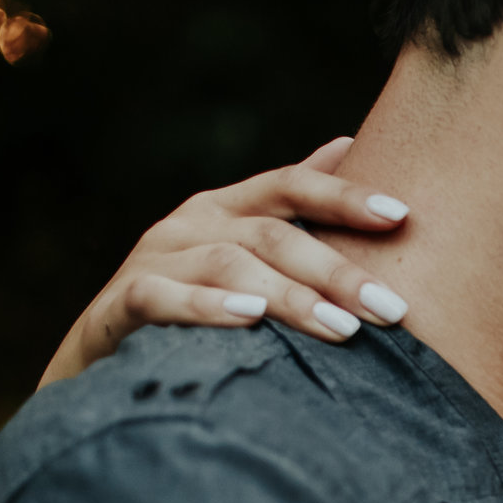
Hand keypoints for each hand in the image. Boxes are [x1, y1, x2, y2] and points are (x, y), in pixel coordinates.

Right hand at [38, 138, 414, 388]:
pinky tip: (252, 319)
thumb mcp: (243, 253)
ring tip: (343, 328)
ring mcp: (154, 260)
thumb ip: (294, 208)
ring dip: (290, 298)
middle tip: (392, 309)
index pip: (290, 186)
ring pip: (229, 266)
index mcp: (226, 208)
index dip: (344, 196)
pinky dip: (208, 306)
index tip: (401, 215)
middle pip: (272, 234)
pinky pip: (163, 298)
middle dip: (337, 272)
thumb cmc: (193, 302)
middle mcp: (190, 224)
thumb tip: (352, 145)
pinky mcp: (121, 303)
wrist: (100, 357)